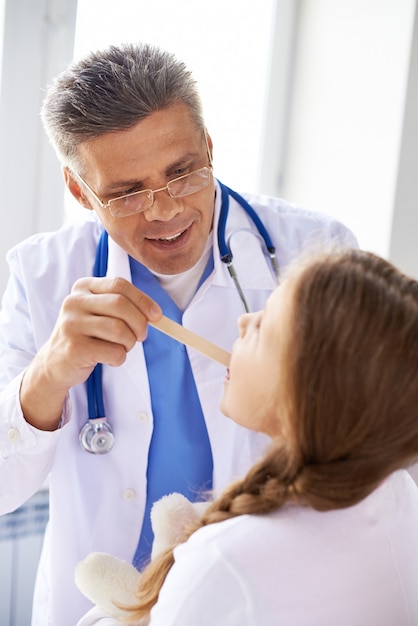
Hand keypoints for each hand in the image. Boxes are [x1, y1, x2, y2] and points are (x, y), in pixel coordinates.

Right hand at [20, 277, 161, 429]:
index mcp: (83, 287)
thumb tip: (155, 314)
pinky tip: (110, 358)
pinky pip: (114, 352)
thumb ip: (123, 307)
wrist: (56, 362)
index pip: (119, 285)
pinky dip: (120, 358)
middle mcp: (74, 302)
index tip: (156, 315)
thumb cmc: (86, 335)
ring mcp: (71, 325)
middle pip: (121, 305)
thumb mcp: (99, 312)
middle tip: (141, 336)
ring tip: (123, 347)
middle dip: (139, 323)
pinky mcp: (74, 348)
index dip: (142, 300)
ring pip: (119, 330)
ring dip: (129, 343)